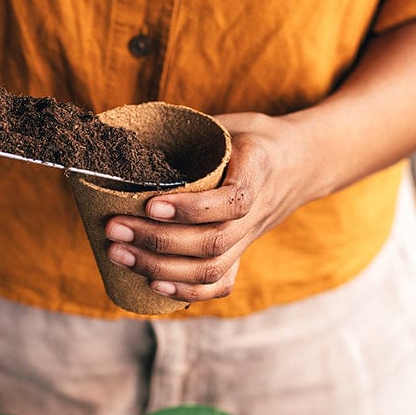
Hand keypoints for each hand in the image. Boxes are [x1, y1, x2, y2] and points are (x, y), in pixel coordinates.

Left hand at [103, 113, 316, 303]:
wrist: (300, 163)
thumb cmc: (253, 138)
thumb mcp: (228, 124)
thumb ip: (191, 135)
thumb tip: (130, 142)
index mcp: (258, 171)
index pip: (231, 202)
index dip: (190, 209)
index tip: (150, 203)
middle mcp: (257, 211)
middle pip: (212, 242)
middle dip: (157, 240)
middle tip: (114, 229)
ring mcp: (249, 238)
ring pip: (210, 268)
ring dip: (159, 266)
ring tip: (118, 253)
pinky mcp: (241, 255)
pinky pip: (220, 284)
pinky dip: (187, 290)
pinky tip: (153, 284)